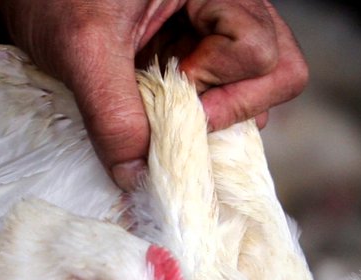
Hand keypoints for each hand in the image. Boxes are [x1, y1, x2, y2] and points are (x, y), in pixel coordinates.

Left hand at [0, 0, 306, 189]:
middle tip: (181, 109)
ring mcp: (225, 24)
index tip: (169, 89)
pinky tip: (169, 106)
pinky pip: (236, 90)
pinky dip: (207, 110)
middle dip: (235, 106)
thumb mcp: (80, 49)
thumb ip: (113, 115)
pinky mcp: (208, 48)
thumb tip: (139, 180)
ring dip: (222, 111)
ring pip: (266, 83)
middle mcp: (231, 1)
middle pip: (280, 70)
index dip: (219, 87)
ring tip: (170, 105)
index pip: (258, 51)